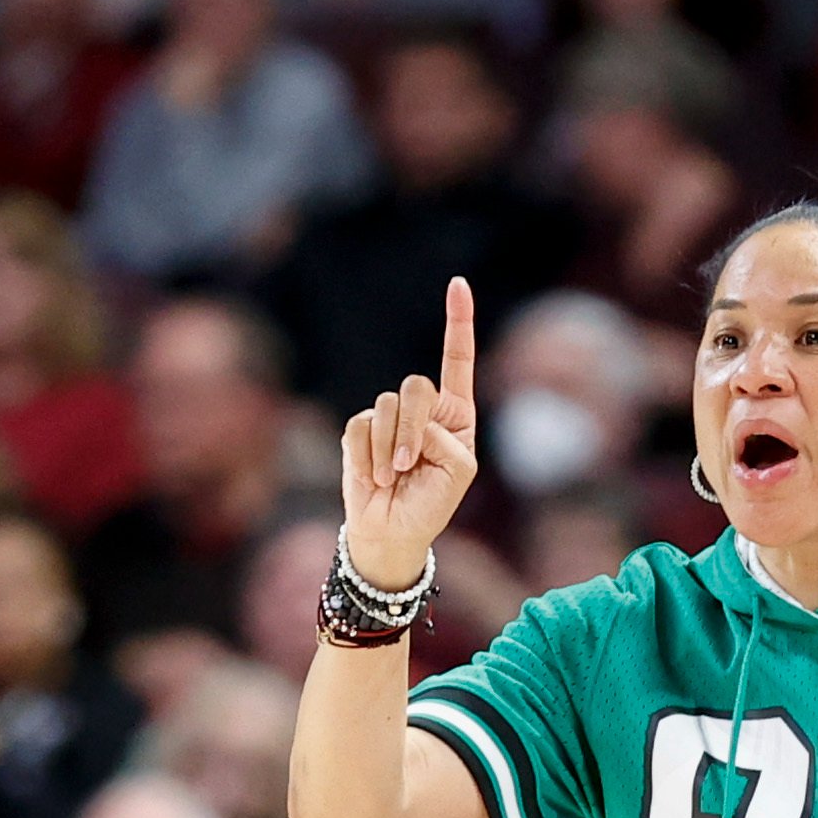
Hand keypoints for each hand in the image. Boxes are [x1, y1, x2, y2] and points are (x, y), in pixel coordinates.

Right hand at [338, 280, 477, 591]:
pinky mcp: (359, 431)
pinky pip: (360, 426)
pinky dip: (366, 455)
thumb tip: (412, 421)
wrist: (392, 532)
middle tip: (407, 464)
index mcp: (454, 413)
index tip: (457, 284)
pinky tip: (373, 478)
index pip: (457, 360)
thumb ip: (445, 439)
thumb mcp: (458, 474)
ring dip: (388, 449)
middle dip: (411, 426)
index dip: (458, 322)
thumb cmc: (431, 505)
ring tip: (390, 478)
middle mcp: (423, 409)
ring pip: (386, 407)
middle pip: (415, 387)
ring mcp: (389, 419)